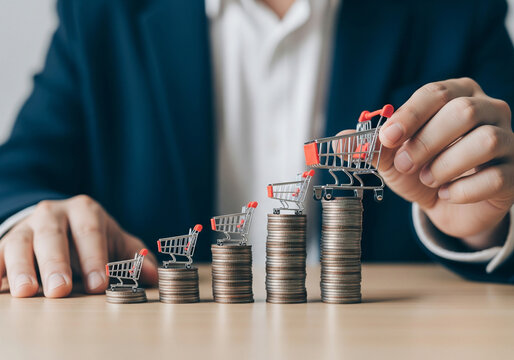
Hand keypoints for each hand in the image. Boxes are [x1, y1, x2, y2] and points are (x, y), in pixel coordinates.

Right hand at [0, 195, 157, 297]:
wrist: (59, 221)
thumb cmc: (92, 236)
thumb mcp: (116, 241)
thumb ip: (135, 257)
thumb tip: (154, 276)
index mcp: (84, 210)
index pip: (90, 232)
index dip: (95, 258)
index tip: (99, 284)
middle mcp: (52, 213)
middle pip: (52, 236)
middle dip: (56, 263)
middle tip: (60, 291)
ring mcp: (26, 226)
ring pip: (19, 243)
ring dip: (21, 267)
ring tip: (27, 292)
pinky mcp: (6, 241)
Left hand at [377, 78, 512, 248]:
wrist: (448, 204)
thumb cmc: (422, 169)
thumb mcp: (392, 157)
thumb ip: (369, 147)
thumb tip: (338, 142)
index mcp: (457, 95)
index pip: (435, 93)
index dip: (408, 115)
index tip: (386, 139)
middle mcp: (488, 110)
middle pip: (462, 112)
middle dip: (424, 142)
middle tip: (404, 165)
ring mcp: (508, 140)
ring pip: (483, 141)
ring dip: (445, 166)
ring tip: (429, 179)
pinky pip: (495, 178)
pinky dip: (462, 190)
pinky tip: (448, 194)